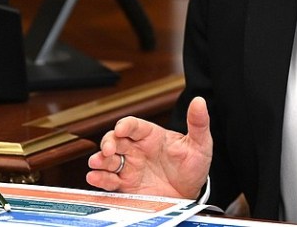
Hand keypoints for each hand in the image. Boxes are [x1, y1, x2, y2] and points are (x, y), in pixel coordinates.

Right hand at [86, 96, 212, 198]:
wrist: (191, 194)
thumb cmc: (193, 166)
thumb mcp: (200, 144)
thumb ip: (198, 123)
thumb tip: (199, 101)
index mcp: (152, 136)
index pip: (134, 125)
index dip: (125, 125)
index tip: (122, 129)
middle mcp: (137, 149)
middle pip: (115, 139)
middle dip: (107, 142)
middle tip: (108, 149)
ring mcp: (130, 167)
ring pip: (107, 159)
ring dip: (99, 159)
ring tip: (97, 163)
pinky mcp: (126, 186)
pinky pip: (108, 181)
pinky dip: (99, 179)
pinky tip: (95, 177)